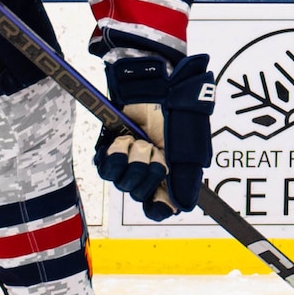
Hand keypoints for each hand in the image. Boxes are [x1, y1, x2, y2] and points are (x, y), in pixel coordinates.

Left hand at [94, 55, 214, 219]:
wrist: (153, 87)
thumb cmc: (174, 113)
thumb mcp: (188, 147)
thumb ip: (186, 179)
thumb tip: (181, 207)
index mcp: (168, 175)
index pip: (158, 208)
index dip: (158, 207)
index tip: (160, 198)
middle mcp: (145, 172)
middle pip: (139, 195)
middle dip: (149, 173)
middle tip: (156, 150)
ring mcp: (126, 162)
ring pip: (122, 183)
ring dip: (133, 161)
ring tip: (140, 141)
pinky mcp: (108, 151)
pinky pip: (105, 168)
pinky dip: (116, 155)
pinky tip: (125, 140)